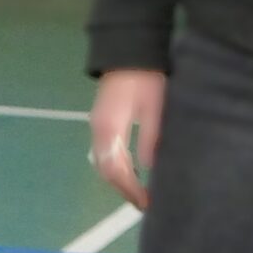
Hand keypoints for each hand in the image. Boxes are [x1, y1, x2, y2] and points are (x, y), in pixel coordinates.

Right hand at [89, 71, 166, 208]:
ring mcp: (97, 126)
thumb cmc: (146, 76)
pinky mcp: (102, 122)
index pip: (116, 169)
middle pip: (106, 170)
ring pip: (104, 163)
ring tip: (139, 193)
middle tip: (145, 204)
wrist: (129, 48)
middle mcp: (98, 130)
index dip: (131, 189)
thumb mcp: (155, 107)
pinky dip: (117, 168)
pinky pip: (105, 153)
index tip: (147, 203)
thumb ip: (150, 137)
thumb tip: (149, 168)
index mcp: (110, 128)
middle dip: (125, 189)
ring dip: (120, 180)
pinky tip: (132, 172)